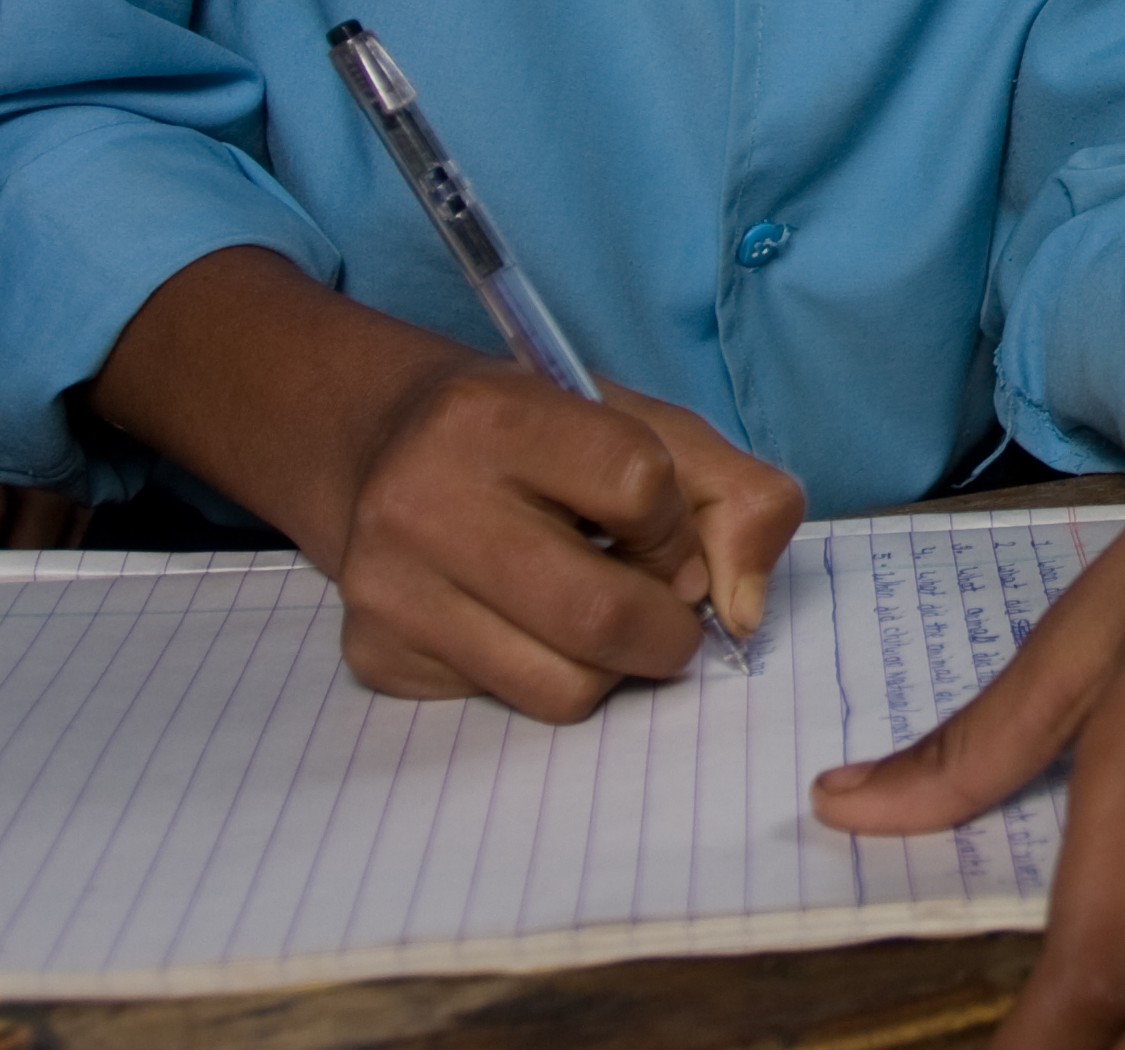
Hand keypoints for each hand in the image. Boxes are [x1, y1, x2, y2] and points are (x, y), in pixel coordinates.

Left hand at [0, 325, 81, 599]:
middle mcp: (37, 443)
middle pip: (38, 529)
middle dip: (12, 572)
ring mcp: (79, 432)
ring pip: (77, 514)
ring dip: (53, 554)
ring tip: (27, 583)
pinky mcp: (103, 424)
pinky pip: (101, 489)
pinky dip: (81, 521)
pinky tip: (64, 540)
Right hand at [328, 361, 807, 720]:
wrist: (386, 446)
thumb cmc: (538, 438)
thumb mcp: (645, 426)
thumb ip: (736, 496)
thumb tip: (745, 611)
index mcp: (492, 416)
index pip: (640, 487)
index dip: (677, 522)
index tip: (661, 524)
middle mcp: (421, 503)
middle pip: (604, 614)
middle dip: (669, 626)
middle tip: (663, 603)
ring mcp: (390, 590)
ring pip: (564, 688)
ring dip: (614, 664)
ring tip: (593, 609)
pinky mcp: (379, 657)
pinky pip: (512, 706)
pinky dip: (549, 674)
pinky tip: (526, 620)